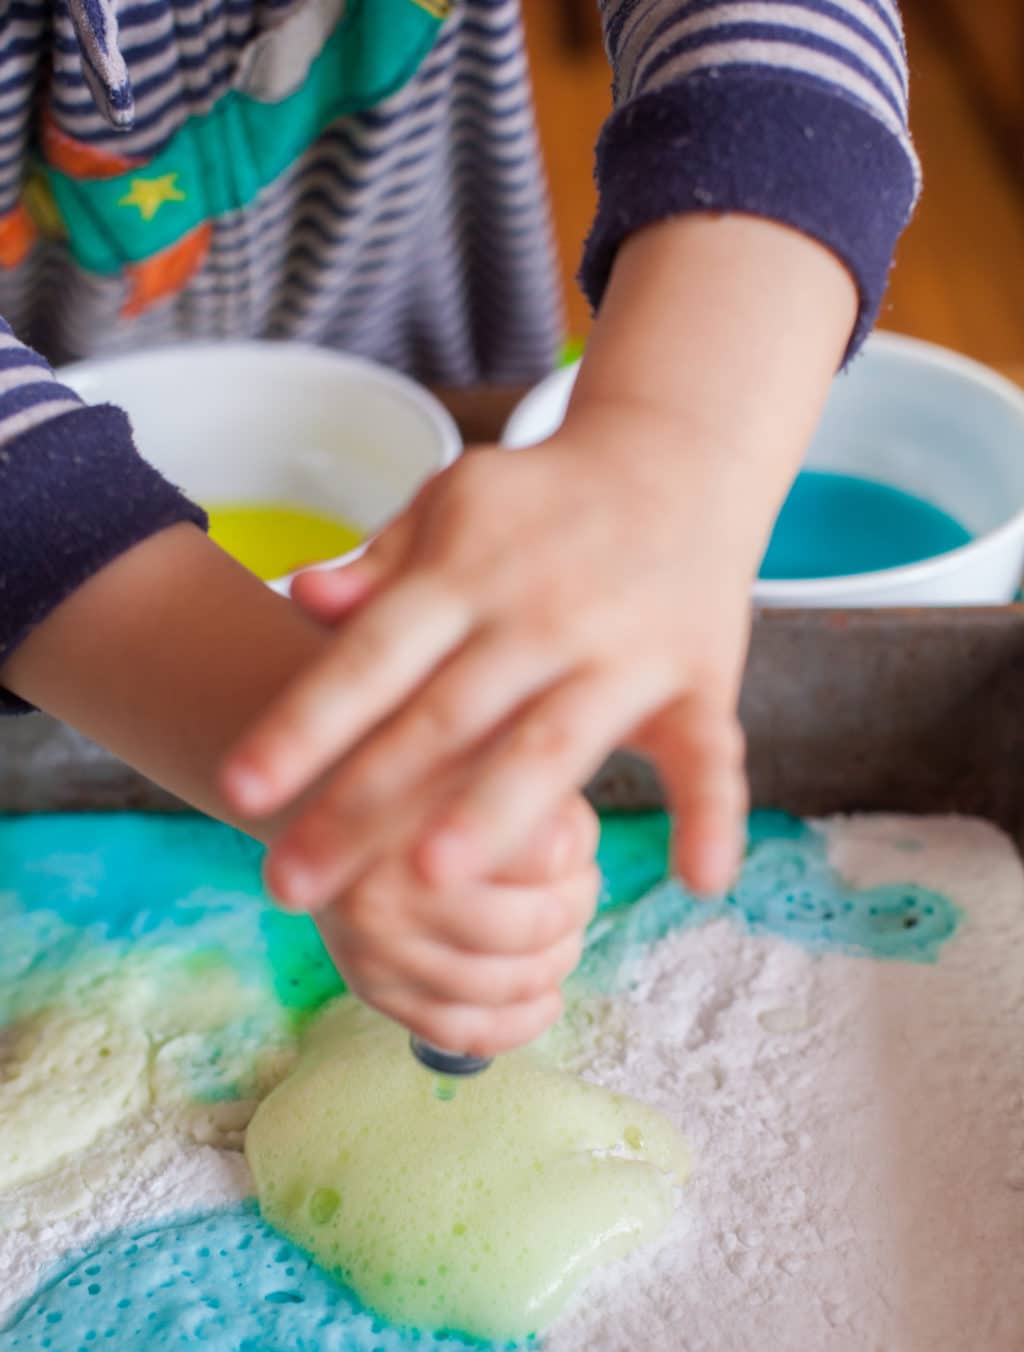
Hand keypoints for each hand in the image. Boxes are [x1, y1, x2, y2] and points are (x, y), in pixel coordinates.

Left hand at [218, 215, 855, 917]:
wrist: (677, 457)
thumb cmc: (539, 505)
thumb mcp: (451, 506)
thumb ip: (382, 564)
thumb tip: (302, 596)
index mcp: (467, 573)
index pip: (372, 659)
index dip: (304, 723)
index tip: (240, 789)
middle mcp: (539, 615)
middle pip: (440, 720)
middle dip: (363, 802)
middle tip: (290, 882)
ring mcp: (623, 651)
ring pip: (549, 744)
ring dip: (492, 810)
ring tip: (430, 881)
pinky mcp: (698, 680)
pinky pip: (710, 754)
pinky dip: (712, 813)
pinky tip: (700, 880)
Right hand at [316, 791, 599, 1054]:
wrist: (312, 793)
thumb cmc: (411, 764)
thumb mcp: (466, 737)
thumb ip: (521, 775)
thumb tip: (576, 846)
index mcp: (416, 815)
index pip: (553, 855)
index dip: (580, 845)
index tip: (572, 835)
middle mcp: (386, 892)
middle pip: (538, 924)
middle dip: (577, 902)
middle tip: (577, 881)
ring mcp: (376, 951)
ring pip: (513, 982)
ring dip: (559, 957)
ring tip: (560, 926)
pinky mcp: (372, 990)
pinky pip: (468, 1032)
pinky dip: (523, 1022)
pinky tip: (546, 996)